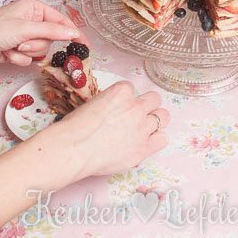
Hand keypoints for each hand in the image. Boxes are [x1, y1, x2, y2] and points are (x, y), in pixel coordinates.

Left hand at [0, 0, 84, 67]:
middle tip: (21, 43)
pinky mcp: (16, 50)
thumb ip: (52, 31)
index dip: (72, 32)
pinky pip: (28, 59)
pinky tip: (5, 54)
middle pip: (50, 39)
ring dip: (26, 53)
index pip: (61, 20)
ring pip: (40, 51)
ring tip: (11, 48)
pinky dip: (18, 59)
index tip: (84, 45)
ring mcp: (23, 36)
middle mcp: (31, 21)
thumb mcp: (25, 28)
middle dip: (36, 45)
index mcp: (34, 8)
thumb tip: (73, 32)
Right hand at [35, 81, 169, 179]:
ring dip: (155, 121)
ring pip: (163, 117)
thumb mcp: (93, 103)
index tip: (119, 108)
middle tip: (137, 116)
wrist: (73, 148)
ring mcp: (141, 128)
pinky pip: (162, 139)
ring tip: (144, 128)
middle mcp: (136, 107)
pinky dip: (156, 139)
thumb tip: (116, 111)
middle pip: (155, 99)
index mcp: (122, 91)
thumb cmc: (75, 127)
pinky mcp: (143, 148)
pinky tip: (145, 142)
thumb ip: (110, 103)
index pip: (132, 89)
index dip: (126, 99)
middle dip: (147, 106)